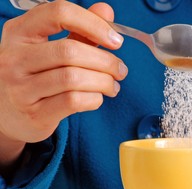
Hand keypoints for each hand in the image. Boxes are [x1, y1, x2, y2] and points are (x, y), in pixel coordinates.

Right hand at [0, 1, 127, 167]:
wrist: (7, 116)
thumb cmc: (34, 77)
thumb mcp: (48, 48)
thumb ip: (78, 30)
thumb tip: (106, 10)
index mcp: (19, 32)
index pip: (59, 13)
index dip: (93, 24)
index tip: (115, 41)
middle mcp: (14, 57)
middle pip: (70, 51)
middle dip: (106, 61)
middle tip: (120, 70)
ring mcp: (21, 88)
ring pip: (73, 78)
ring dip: (104, 82)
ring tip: (113, 86)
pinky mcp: (33, 114)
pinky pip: (73, 101)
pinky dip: (94, 99)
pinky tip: (97, 98)